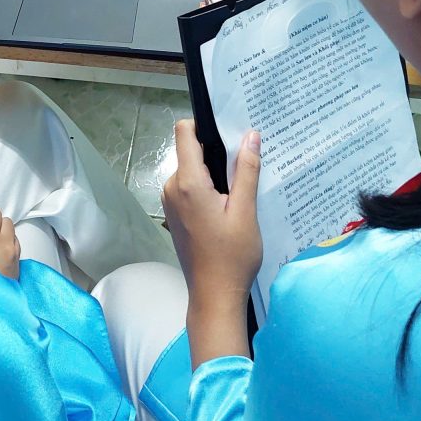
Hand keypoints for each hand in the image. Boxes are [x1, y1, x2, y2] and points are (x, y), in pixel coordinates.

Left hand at [162, 121, 262, 365]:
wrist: (214, 295)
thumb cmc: (232, 255)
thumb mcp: (245, 211)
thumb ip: (247, 170)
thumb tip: (250, 135)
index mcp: (188, 182)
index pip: (184, 132)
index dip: (204, 125)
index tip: (229, 131)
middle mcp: (172, 187)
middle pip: (191, 151)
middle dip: (217, 153)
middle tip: (247, 163)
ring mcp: (170, 201)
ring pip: (192, 170)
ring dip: (214, 174)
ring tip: (240, 189)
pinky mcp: (174, 214)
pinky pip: (189, 187)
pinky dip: (207, 188)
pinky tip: (229, 204)